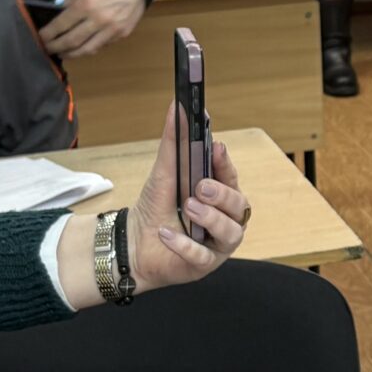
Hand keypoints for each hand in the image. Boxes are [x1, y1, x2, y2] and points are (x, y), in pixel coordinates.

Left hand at [38, 0, 147, 58]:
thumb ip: (71, 0)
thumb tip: (61, 15)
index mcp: (86, 4)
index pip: (61, 25)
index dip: (48, 34)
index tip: (41, 38)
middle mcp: (98, 20)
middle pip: (72, 41)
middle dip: (56, 47)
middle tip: (47, 49)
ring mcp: (112, 30)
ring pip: (88, 50)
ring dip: (72, 54)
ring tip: (63, 53)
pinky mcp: (122, 34)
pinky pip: (103, 45)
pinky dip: (90, 48)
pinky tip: (83, 47)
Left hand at [128, 101, 249, 291]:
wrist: (132, 242)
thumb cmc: (155, 207)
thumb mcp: (163, 172)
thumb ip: (174, 141)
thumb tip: (177, 106)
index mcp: (220, 195)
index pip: (232, 177)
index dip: (226, 164)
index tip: (216, 148)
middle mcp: (225, 219)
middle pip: (239, 205)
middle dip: (222, 194)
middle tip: (201, 186)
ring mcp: (217, 244)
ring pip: (231, 232)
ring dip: (211, 218)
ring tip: (188, 207)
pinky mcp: (203, 265)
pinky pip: (203, 256)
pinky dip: (185, 245)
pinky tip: (167, 234)